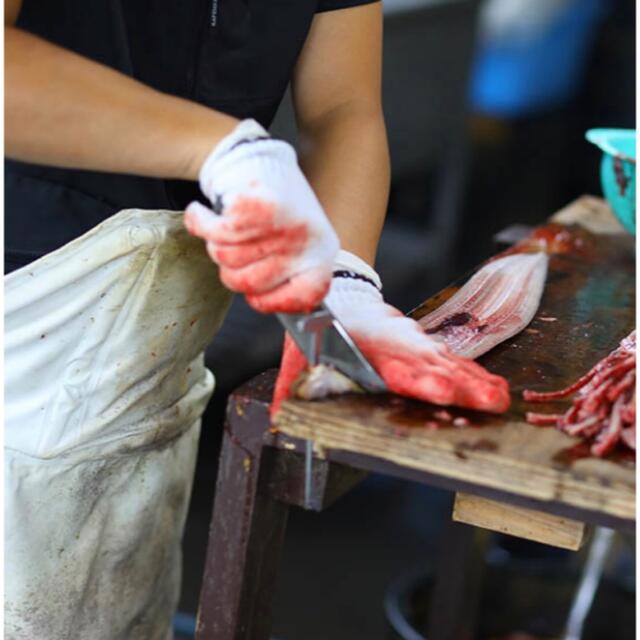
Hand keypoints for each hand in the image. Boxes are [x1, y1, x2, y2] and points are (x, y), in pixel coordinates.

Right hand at [184, 120, 338, 313]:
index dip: (268, 302)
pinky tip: (204, 213)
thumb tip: (283, 307)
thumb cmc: (277, 208)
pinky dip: (200, 222)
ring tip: (226, 226)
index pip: (298, 299)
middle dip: (230, 270)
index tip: (255, 295)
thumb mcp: (297, 244)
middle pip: (247, 283)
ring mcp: (278, 227)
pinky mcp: (252, 209)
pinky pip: (213, 233)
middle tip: (234, 250)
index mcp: (319, 257)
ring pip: (225, 258)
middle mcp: (301, 244)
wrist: (259, 160)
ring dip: (215, 243)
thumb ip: (290, 276)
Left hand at [272, 257, 509, 414]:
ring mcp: (412, 341)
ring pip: (447, 360)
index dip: (418, 380)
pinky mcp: (421, 340)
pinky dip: (472, 370)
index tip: (439, 392)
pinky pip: (450, 355)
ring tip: (500, 398)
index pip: (395, 368)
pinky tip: (493, 385)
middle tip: (491, 403)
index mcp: (367, 353)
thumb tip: (277, 421)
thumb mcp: (300, 358)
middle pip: (432, 366)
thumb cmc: (319, 329)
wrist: (338, 289)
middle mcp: (395, 347)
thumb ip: (293, 389)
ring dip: (474, 380)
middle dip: (462, 386)